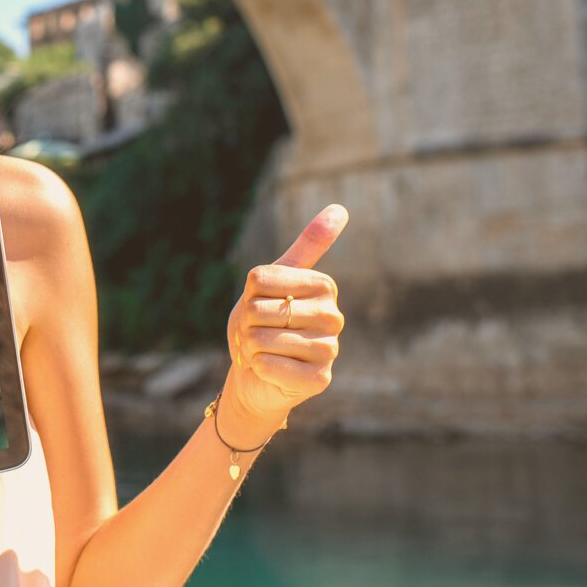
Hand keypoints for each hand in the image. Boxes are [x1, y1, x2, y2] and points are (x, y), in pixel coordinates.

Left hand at [219, 204, 348, 444]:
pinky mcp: (320, 379)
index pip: (260, 278)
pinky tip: (268, 370)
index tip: (258, 304)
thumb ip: (306, 245)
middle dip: (245, 324)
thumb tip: (341, 207)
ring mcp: (330, 350)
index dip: (247, 294)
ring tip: (262, 351)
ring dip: (249, 347)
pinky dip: (257, 367)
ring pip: (261, 337)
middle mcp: (334, 316)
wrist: (256, 374)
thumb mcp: (272, 280)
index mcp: (323, 285)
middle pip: (258, 308)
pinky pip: (268, 364)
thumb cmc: (262, 323)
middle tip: (257, 334)